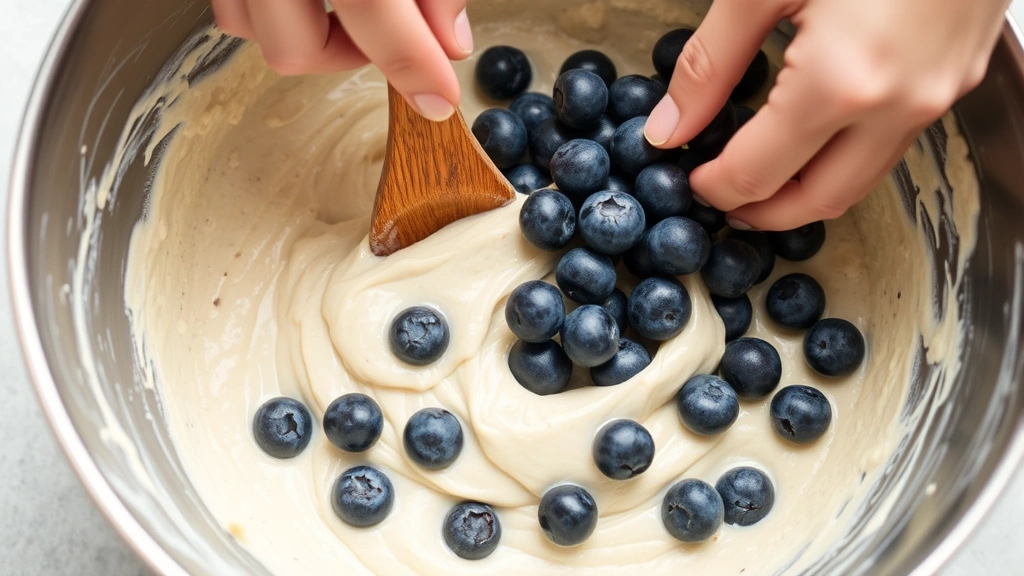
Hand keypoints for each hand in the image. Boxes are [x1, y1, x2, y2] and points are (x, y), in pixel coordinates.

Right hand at [211, 0, 473, 121]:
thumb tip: (451, 42)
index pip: (374, 9)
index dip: (414, 63)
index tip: (439, 99)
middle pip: (292, 46)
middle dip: (346, 57)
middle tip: (388, 41)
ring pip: (246, 26)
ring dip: (305, 35)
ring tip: (351, 14)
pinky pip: (232, 2)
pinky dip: (272, 11)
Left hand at [644, 0, 1008, 230]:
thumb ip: (711, 62)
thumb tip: (669, 126)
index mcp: (842, 83)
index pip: (757, 175)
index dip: (713, 187)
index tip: (688, 177)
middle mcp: (899, 105)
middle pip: (818, 201)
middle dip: (761, 212)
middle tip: (720, 198)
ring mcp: (938, 96)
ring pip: (862, 180)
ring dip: (806, 190)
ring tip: (760, 174)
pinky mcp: (959, 78)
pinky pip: (891, 145)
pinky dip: (844, 157)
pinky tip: (813, 135)